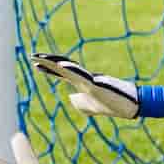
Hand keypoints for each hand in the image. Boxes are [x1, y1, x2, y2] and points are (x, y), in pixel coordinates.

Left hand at [33, 52, 162, 118]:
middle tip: (33, 55)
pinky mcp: (97, 84)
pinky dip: (72, 70)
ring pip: (70, 69)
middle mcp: (84, 78)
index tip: (35, 63)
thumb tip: (71, 97)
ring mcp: (90, 80)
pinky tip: (62, 66)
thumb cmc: (112, 105)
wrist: (130, 106)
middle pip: (62, 68)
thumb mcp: (91, 108)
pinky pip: (82, 76)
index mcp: (82, 83)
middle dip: (47, 62)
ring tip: (43, 58)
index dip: (48, 68)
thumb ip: (80, 103)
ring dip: (56, 63)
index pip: (61, 73)